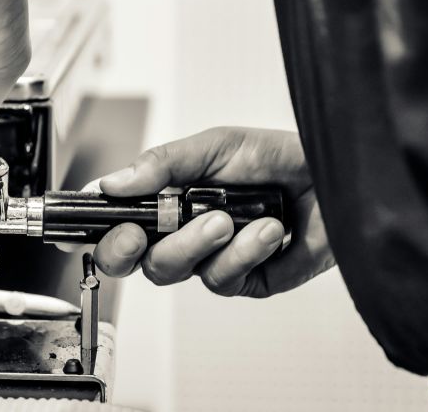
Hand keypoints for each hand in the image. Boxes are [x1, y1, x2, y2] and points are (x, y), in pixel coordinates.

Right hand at [93, 127, 333, 296]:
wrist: (332, 176)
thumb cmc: (276, 155)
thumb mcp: (214, 146)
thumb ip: (162, 164)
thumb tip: (113, 183)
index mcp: (166, 198)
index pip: (116, 223)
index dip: (99, 233)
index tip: (94, 229)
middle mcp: (182, 232)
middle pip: (134, 260)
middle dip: (130, 249)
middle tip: (141, 234)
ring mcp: (211, 258)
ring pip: (174, 271)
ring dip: (196, 244)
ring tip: (227, 218)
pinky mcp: (245, 279)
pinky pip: (223, 280)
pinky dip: (243, 253)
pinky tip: (267, 229)